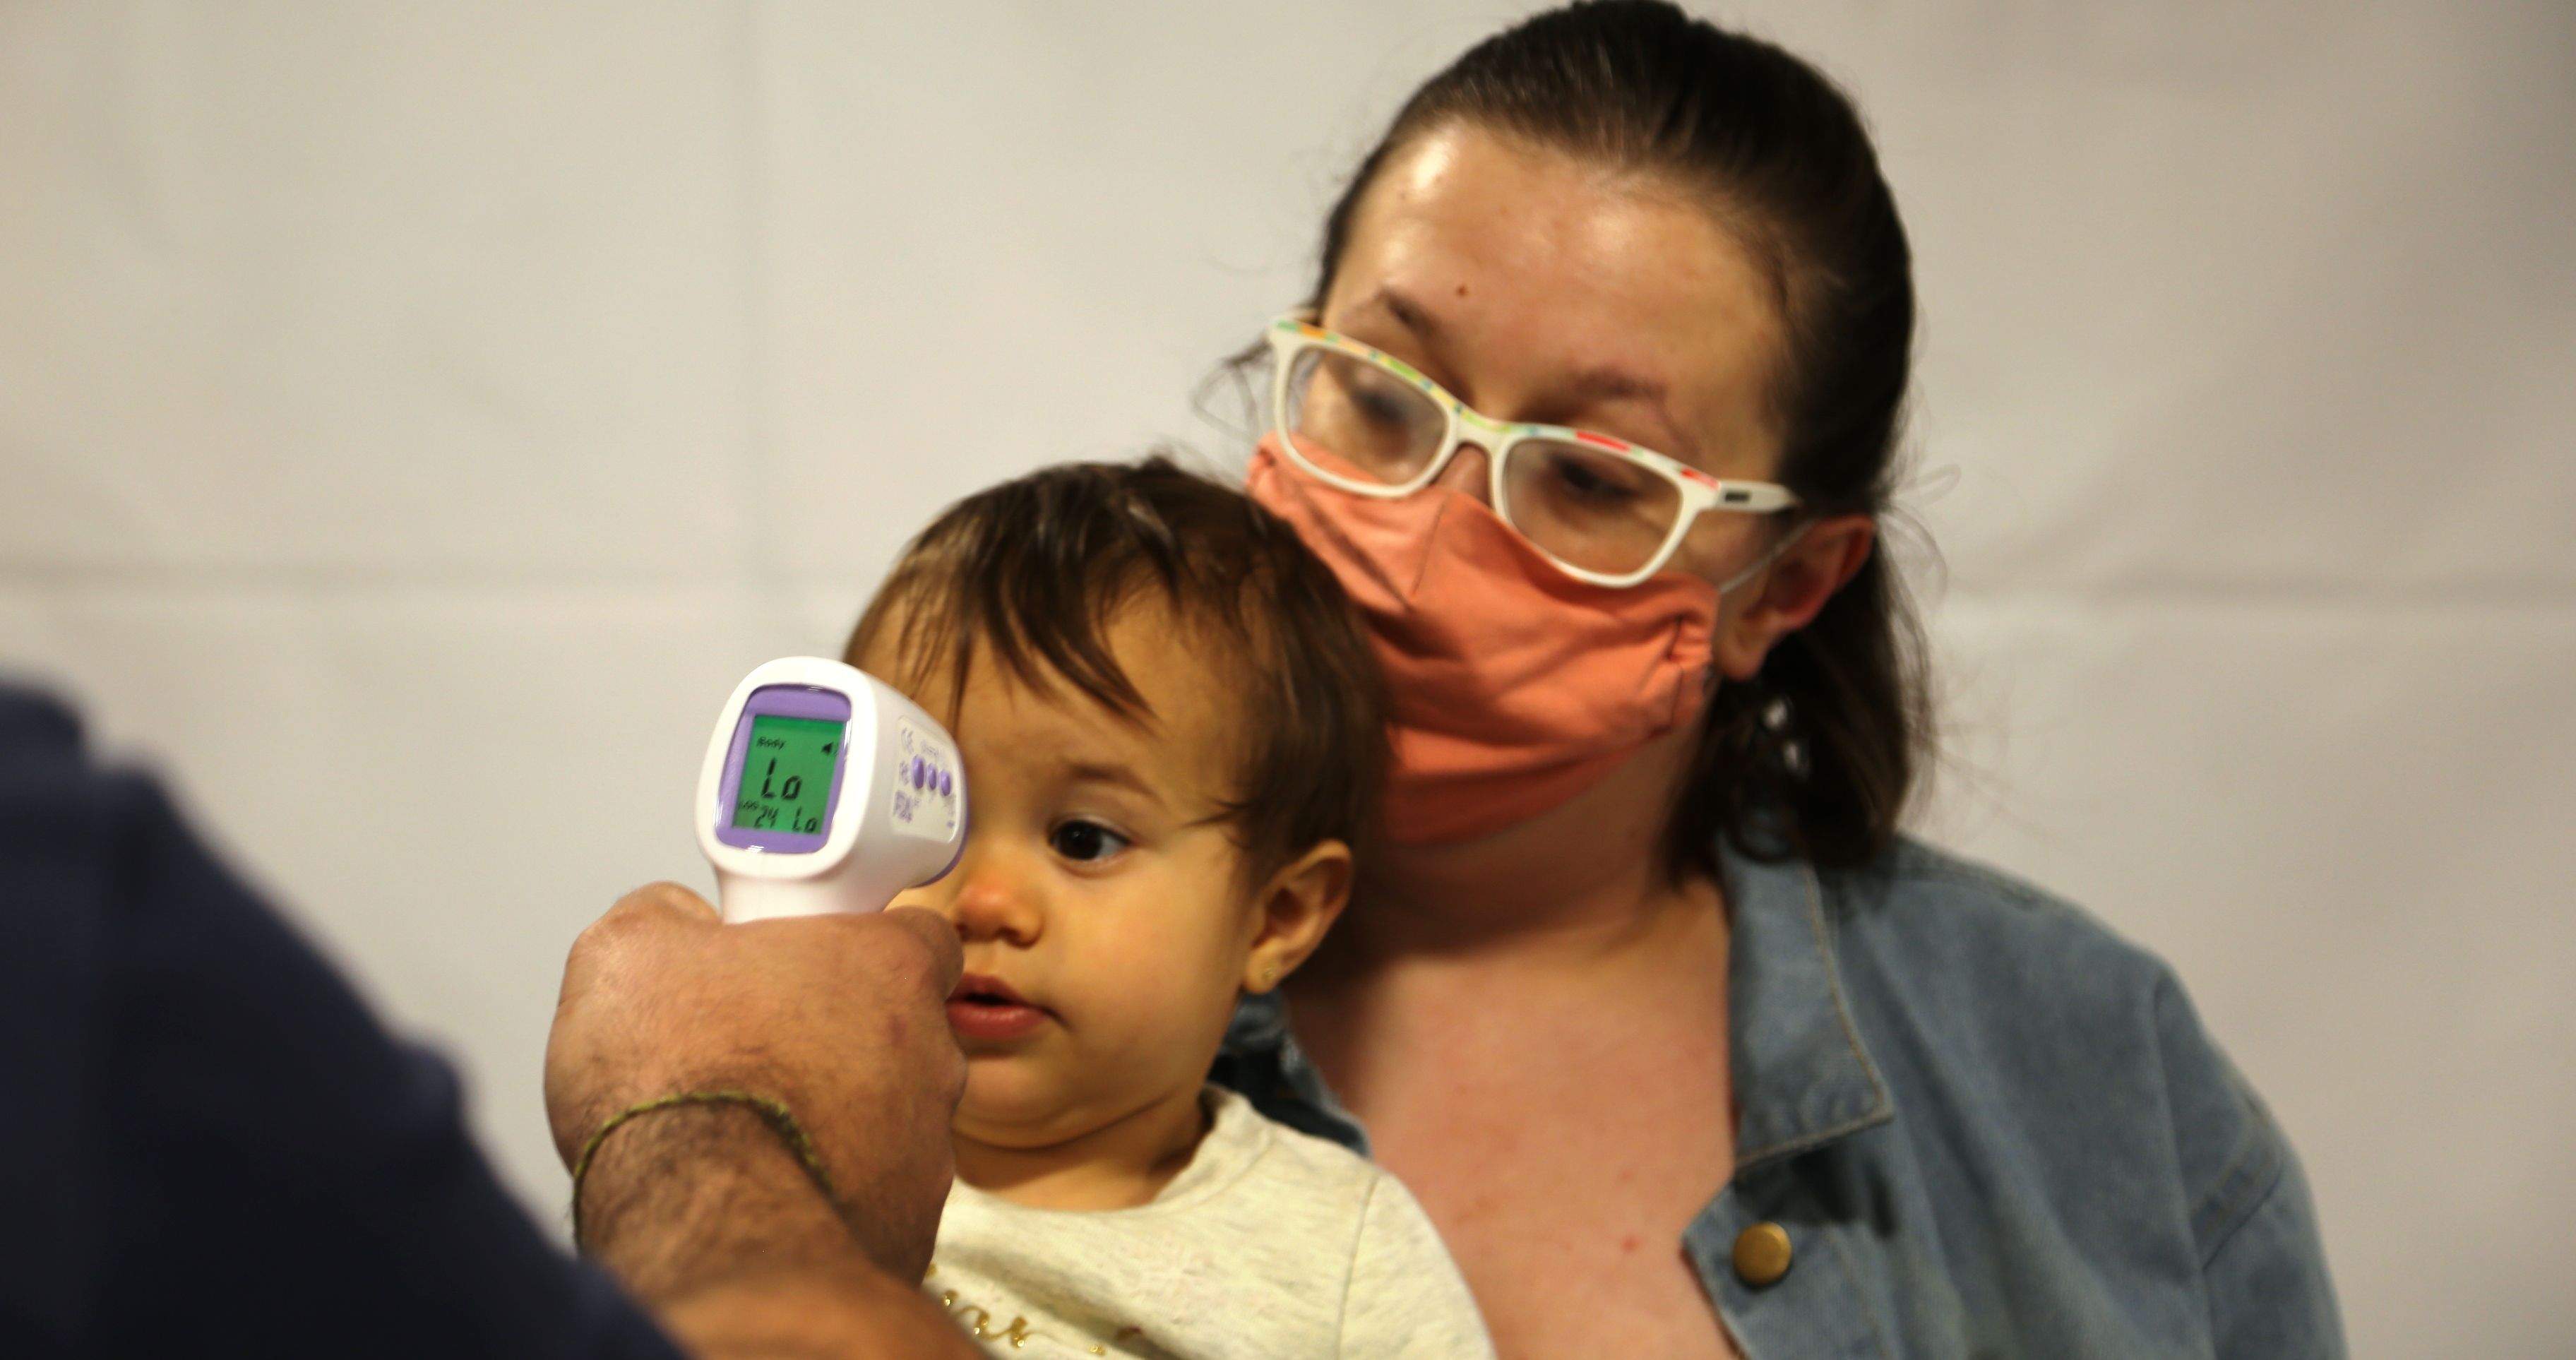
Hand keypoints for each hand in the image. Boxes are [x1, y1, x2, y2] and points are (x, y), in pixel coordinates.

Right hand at [544, 882, 965, 1278]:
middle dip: (837, 1040)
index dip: (859, 945)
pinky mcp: (908, 1227)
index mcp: (887, 968)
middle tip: (757, 1053)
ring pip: (887, 1119)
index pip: (918, 934)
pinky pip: (871, 1197)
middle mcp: (932, 1055)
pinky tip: (760, 1194)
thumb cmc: (683, 1087)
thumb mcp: (630, 950)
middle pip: (900, 1031)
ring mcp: (927, 1148)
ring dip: (831, 1121)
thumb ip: (666, 915)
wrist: (703, 1225)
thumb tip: (674, 921)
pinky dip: (824, 1193)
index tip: (806, 963)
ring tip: (747, 1133)